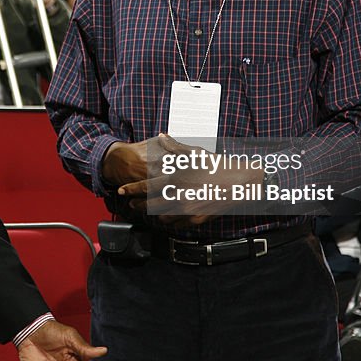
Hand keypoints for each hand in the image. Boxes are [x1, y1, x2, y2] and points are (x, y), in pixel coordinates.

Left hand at [104, 134, 261, 225]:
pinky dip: (169, 221)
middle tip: (130, 205)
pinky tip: (167, 218)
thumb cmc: (217, 166)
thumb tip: (162, 136)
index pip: (145, 187)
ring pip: (162, 217)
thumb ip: (174, 147)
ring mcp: (187, 211)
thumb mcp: (195, 153)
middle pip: (150, 205)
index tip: (121, 191)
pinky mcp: (197, 220)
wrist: (239, 183)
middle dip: (137, 205)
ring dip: (153, 215)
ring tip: (148, 212)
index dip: (131, 190)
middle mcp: (178, 197)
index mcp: (175, 179)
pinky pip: (177, 224)